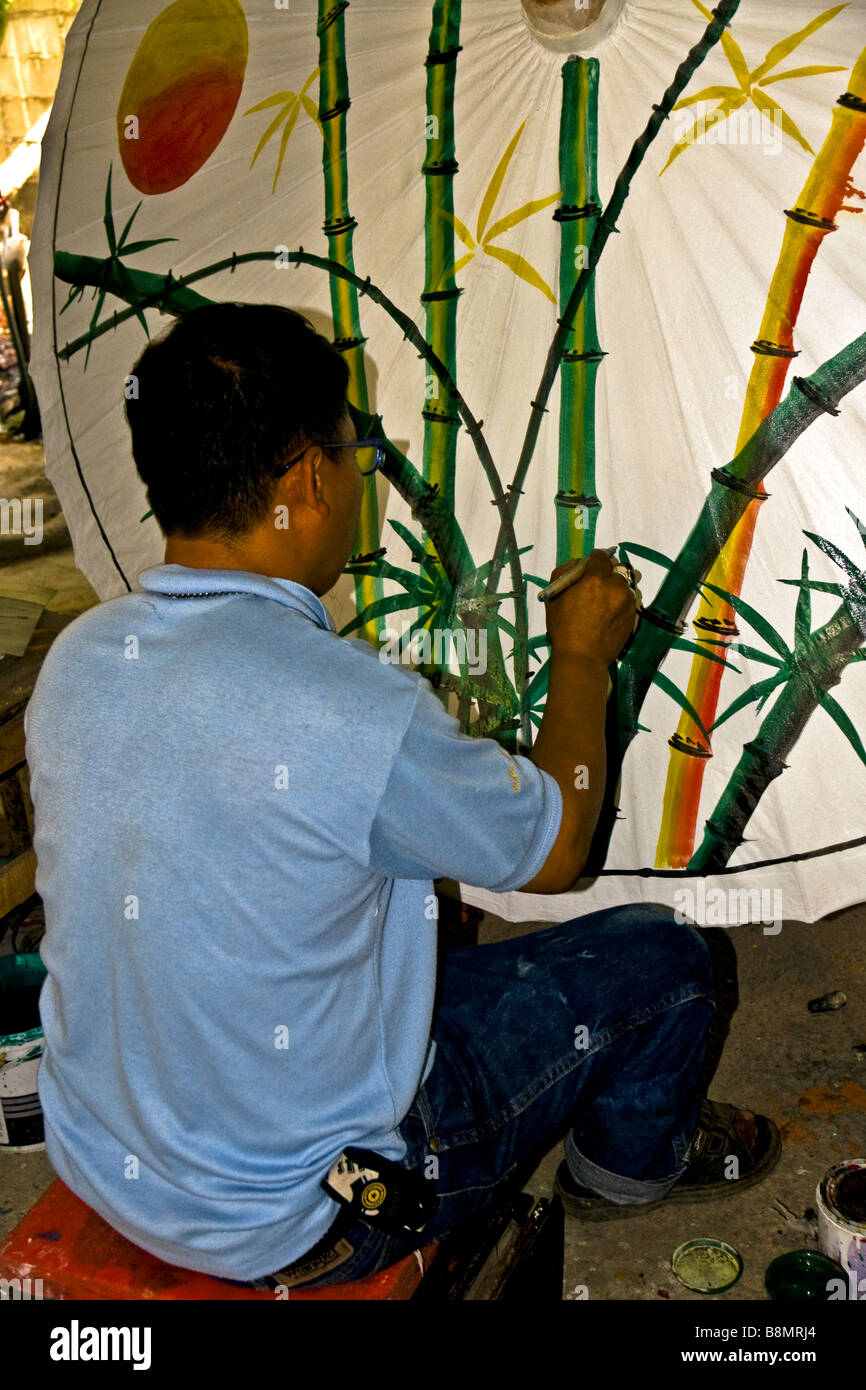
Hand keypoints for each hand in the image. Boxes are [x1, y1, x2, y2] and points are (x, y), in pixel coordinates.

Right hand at [544, 549, 637, 665]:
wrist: (582, 658)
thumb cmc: (563, 629)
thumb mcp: (554, 598)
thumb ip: (563, 573)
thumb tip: (576, 563)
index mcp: (594, 579)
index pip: (601, 556)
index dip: (594, 560)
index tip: (589, 568)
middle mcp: (615, 586)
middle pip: (616, 568)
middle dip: (606, 573)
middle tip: (596, 587)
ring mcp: (628, 601)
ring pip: (624, 585)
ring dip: (615, 589)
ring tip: (603, 604)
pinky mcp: (634, 615)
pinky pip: (629, 600)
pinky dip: (620, 602)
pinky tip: (609, 615)